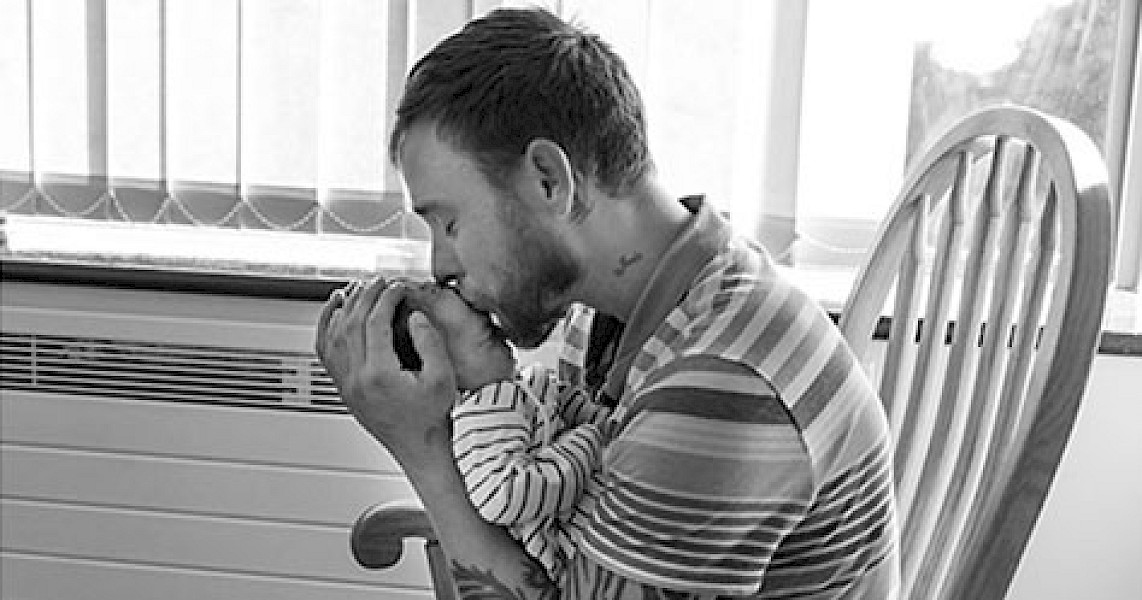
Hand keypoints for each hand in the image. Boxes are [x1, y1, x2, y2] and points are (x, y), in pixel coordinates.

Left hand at [316, 278, 458, 464]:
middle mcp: (357, 380)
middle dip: (366, 297)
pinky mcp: (345, 389)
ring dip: (346, 308)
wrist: (420, 449)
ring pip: (334, 336)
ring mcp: (347, 385)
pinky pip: (325, 353)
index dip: (386, 299)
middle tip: (380, 283)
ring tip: (360, 290)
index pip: (374, 323)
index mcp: (380, 376)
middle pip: (351, 324)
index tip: (397, 287)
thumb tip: (413, 316)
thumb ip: (429, 343)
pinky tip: (335, 312)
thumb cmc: (432, 419)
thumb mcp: (442, 379)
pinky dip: (326, 328)